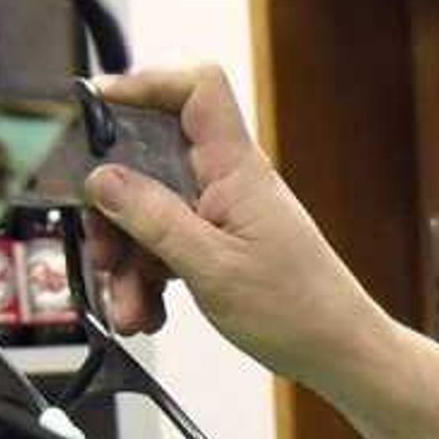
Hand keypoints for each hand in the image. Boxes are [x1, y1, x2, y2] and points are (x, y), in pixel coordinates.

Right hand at [81, 63, 392, 389]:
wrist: (340, 354)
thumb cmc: (299, 312)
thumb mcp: (211, 267)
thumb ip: (154, 219)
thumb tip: (104, 180)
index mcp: (236, 170)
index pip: (197, 90)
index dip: (146, 84)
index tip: (98, 107)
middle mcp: (230, 183)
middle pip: (151, 160)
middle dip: (115, 207)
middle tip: (103, 249)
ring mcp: (225, 214)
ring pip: (153, 213)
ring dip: (129, 259)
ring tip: (128, 305)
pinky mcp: (222, 246)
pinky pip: (168, 247)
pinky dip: (149, 279)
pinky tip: (147, 312)